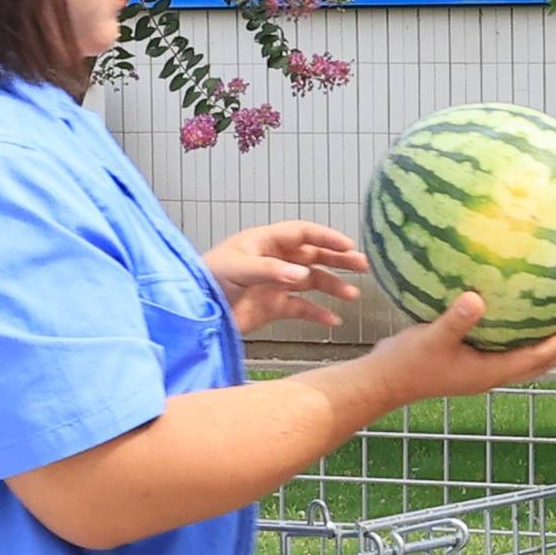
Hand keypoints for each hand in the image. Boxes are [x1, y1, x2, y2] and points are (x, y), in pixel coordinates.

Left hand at [204, 220, 369, 339]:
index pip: (302, 233)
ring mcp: (274, 284)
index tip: (350, 245)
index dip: (327, 236)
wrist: (191, 313)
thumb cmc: (206, 281)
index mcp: (264, 242)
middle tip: (364, 266)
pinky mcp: (271, 307)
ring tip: (353, 296)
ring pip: (311, 282)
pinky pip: (301, 308)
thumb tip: (303, 275)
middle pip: (312, 255)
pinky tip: (333, 321)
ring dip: (332, 287)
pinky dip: (318, 314)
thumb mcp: (236, 270)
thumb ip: (269, 271)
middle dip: (338, 260)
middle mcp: (273, 261)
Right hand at [349, 293, 555, 408]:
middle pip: (539, 362)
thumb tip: (477, 299)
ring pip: (523, 360)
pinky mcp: (467, 364)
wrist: (382, 382)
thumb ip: (456, 320)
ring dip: (545, 343)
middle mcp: (490, 375)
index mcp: (490, 373)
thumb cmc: (407, 364)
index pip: (538, 357)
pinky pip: (503, 350)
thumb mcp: (432, 338)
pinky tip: (510, 314)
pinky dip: (517, 336)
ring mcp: (479, 371)